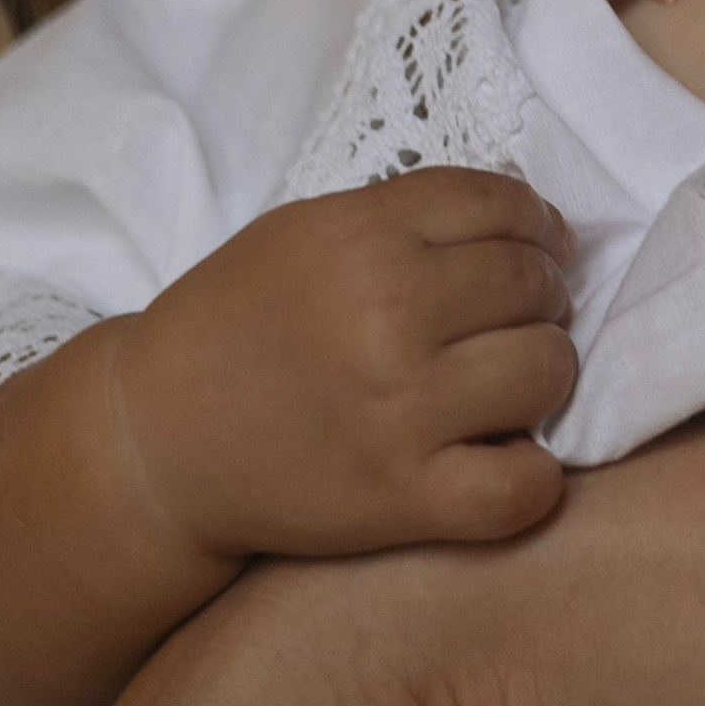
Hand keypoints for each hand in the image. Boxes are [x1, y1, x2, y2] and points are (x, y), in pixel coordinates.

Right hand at [116, 169, 577, 570]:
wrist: (155, 441)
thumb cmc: (237, 327)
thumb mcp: (306, 234)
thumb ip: (407, 218)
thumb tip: (530, 228)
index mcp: (363, 238)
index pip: (504, 206)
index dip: (539, 227)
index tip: (544, 249)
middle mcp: (390, 315)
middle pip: (534, 285)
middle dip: (543, 298)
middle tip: (518, 320)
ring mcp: (402, 410)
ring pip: (549, 371)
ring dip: (544, 375)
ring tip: (510, 384)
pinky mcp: (404, 498)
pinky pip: (525, 488)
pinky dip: (535, 477)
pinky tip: (507, 459)